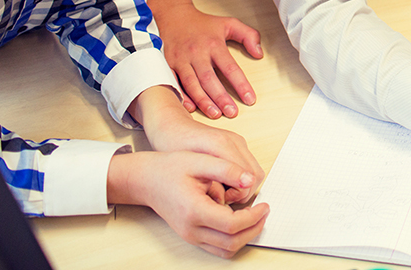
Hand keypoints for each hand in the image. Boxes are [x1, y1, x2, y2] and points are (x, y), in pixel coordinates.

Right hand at [107, 150, 268, 257]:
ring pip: (225, 249)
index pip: (232, 224)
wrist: (146, 180)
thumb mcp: (200, 160)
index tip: (264, 204)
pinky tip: (240, 220)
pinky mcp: (190, 236)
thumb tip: (249, 180)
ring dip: (245, 237)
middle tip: (264, 211)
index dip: (253, 217)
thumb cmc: (170, 168)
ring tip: (255, 217)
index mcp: (194, 210)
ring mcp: (190, 236)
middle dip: (253, 229)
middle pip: (231, 242)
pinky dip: (233, 239)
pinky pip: (217, 247)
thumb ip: (227, 169)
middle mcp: (191, 229)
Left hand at [137, 90, 264, 202]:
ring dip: (243, 186)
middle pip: (256, 175)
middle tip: (223, 199)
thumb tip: (223, 200)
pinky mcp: (237, 144)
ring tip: (222, 193)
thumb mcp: (186, 169)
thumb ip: (209, 182)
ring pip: (255, 172)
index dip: (239, 195)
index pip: (248, 177)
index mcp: (221, 144)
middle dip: (244, 192)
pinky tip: (223, 184)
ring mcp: (238, 141)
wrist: (172, 127)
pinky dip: (241, 179)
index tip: (222, 201)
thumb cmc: (174, 146)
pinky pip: (249, 166)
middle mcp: (234, 140)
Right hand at [153, 1, 262, 118]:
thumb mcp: (229, 23)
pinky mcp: (167, 64)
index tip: (250, 99)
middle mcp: (196, 53)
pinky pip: (173, 83)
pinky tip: (190, 108)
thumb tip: (259, 53)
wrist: (173, 16)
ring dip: (203, 101)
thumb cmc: (203, 24)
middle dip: (221, 97)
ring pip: (192, 84)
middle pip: (210, 78)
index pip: (230, 67)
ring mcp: (180, 59)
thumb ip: (248, 36)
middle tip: (232, 112)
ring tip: (216, 114)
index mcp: (213, 44)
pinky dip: (181, 96)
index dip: (241, 84)